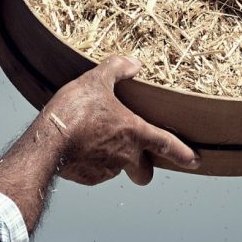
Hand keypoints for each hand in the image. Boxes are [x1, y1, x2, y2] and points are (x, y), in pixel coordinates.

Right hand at [42, 55, 199, 184]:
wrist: (46, 143)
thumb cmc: (74, 112)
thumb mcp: (96, 81)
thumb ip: (117, 69)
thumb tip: (133, 62)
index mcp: (135, 133)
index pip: (167, 144)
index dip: (183, 153)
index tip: (194, 160)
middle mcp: (125, 156)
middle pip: (144, 173)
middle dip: (143, 170)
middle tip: (134, 156)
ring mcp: (107, 171)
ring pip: (116, 170)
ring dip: (110, 160)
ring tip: (91, 140)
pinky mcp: (88, 179)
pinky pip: (95, 173)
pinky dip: (90, 163)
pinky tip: (77, 148)